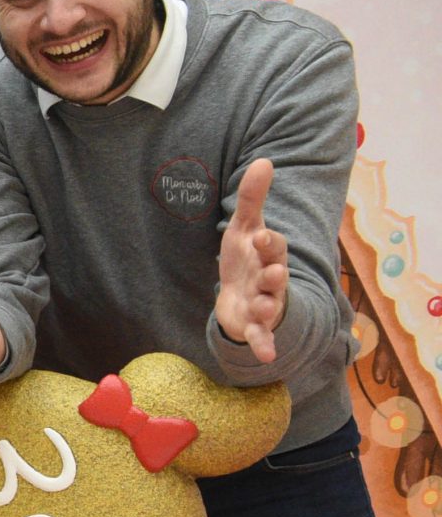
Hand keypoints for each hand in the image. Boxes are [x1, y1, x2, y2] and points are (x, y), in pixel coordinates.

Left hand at [215, 158, 289, 362]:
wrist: (241, 293)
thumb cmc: (246, 257)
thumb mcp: (245, 227)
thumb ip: (253, 198)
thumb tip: (264, 159)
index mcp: (268, 254)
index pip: (273, 247)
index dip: (269, 242)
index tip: (263, 235)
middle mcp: (271, 279)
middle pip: (276, 276)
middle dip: (274, 274)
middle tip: (273, 271)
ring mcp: (264, 303)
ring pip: (269, 305)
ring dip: (266, 306)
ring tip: (262, 306)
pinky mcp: (253, 325)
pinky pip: (261, 335)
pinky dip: (264, 345)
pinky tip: (265, 356)